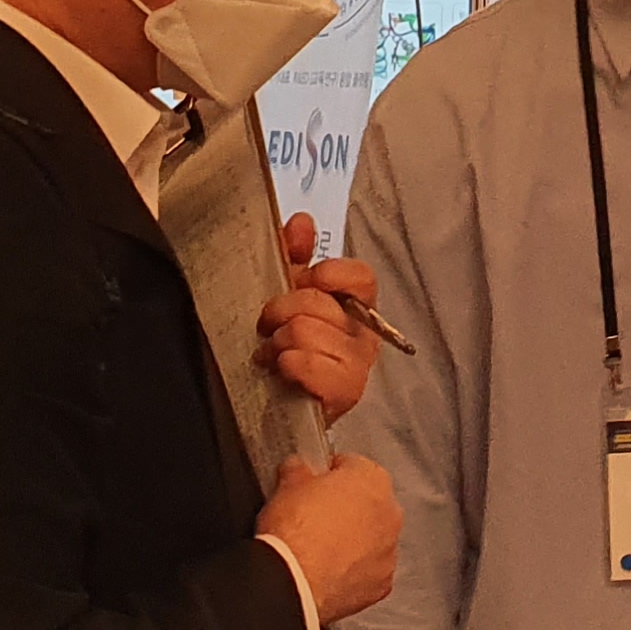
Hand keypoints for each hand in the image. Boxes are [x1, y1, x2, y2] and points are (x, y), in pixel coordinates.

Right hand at [260, 454, 398, 624]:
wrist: (293, 583)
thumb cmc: (294, 530)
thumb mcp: (287, 484)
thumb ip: (299, 469)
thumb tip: (298, 469)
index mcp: (372, 479)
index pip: (353, 466)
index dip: (329, 474)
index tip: (314, 483)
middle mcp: (390, 513)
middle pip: (369, 504)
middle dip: (347, 509)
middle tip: (316, 518)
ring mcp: (389, 552)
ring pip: (373, 540)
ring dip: (354, 541)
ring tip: (320, 550)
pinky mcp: (382, 584)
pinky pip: (369, 571)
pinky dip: (354, 572)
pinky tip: (328, 574)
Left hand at [261, 212, 382, 422]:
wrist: (273, 406)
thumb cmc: (283, 349)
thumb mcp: (283, 294)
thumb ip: (293, 254)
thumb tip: (301, 222)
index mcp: (354, 307)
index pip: (361, 277)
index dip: (330, 273)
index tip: (306, 279)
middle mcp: (363, 336)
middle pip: (319, 302)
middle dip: (280, 311)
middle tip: (267, 327)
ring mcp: (357, 366)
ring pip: (306, 331)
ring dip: (277, 342)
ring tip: (270, 354)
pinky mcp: (343, 393)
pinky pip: (307, 363)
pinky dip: (286, 364)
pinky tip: (280, 372)